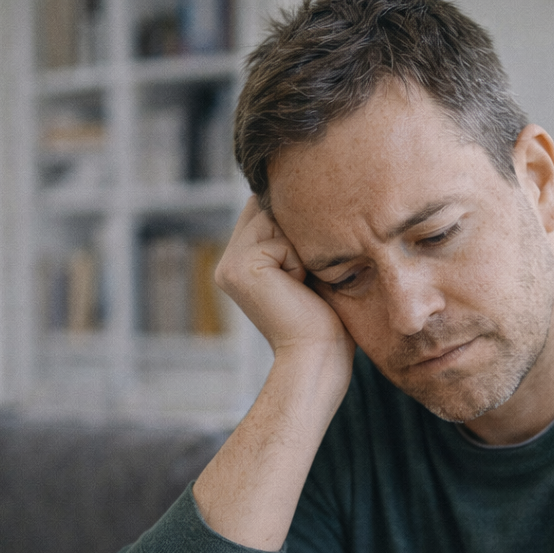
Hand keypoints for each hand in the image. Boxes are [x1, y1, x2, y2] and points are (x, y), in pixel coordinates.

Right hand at [216, 197, 354, 361]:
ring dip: (301, 247)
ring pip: (276, 219)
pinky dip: (299, 260)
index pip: (266, 210)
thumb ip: (292, 235)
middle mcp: (228, 261)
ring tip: (301, 283)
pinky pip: (281, 238)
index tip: (309, 263)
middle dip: (299, 232)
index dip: (296, 222)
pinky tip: (297, 288)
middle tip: (306, 278)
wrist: (317, 356)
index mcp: (240, 261)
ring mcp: (230, 263)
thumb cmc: (325, 319)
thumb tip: (298, 196)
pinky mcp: (240, 267)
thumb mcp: (307, 267)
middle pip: (269, 208)